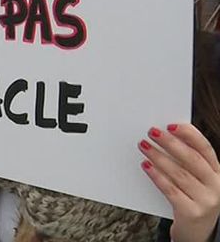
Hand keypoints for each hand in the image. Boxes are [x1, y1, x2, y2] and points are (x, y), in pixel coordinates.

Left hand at [139, 124, 219, 241]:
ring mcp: (206, 200)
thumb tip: (163, 136)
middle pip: (192, 159)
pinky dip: (157, 176)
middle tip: (151, 132)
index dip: (189, 135)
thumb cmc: (192, 197)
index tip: (171, 125)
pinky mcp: (191, 212)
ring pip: (179, 173)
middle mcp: (216, 186)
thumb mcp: (197, 179)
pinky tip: (146, 166)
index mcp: (218, 173)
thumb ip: (186, 161)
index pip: (205, 149)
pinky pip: (170, 190)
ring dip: (159, 157)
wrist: (197, 232)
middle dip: (170, 143)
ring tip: (144, 146)